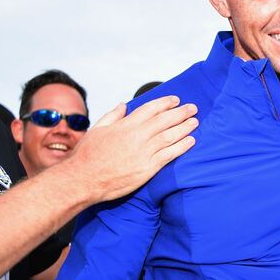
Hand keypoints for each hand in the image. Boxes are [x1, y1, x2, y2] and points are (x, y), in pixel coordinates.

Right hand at [60, 96, 197, 203]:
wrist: (84, 179)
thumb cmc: (87, 155)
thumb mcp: (97, 129)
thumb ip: (113, 116)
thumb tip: (124, 105)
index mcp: (125, 125)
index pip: (151, 108)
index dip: (165, 103)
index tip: (176, 100)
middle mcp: (137, 136)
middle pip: (165, 120)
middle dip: (181, 112)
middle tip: (193, 108)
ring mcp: (144, 152)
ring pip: (170, 136)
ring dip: (184, 127)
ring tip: (194, 122)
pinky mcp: (148, 168)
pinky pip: (169, 155)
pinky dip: (182, 146)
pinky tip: (191, 141)